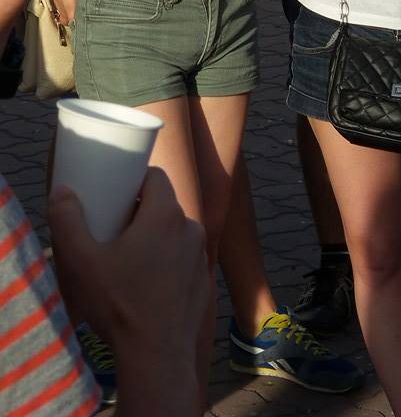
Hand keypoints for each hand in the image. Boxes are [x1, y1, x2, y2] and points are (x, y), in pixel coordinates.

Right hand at [48, 168, 208, 410]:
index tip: (116, 198)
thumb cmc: (119, 304)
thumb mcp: (81, 262)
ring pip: (175, 234)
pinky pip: (183, 260)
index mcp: (165, 215)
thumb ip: (68, 221)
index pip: (155, 177)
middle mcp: (190, 229)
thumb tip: (63, 192)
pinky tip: (149, 286)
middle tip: (115, 233)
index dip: (135, 182)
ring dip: (156, 240)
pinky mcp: (203, 281)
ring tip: (130, 264)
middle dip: (141, 213)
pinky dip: (168, 265)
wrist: (156, 356)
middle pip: (164, 206)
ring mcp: (200, 256)